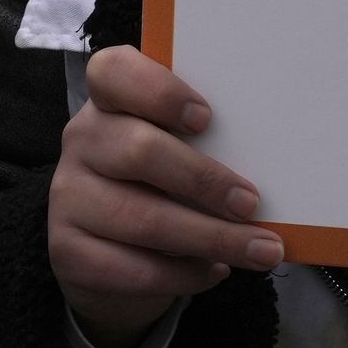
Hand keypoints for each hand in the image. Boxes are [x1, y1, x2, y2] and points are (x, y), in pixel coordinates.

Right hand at [52, 45, 279, 347]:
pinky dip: (182, 274)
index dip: (158, 91)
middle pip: (138, 151)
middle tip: (252, 203)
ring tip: (260, 250)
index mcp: (109, 101)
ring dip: (210, 238)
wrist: (109, 253)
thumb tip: (280, 164)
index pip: (112, 72)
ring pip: (141, 219)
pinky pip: (131, 267)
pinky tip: (214, 271)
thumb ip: (208, 143)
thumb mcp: (179, 151)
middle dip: (204, 180)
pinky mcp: (68, 251)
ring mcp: (68, 197)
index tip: (206, 118)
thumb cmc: (162, 186)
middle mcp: (82, 141)